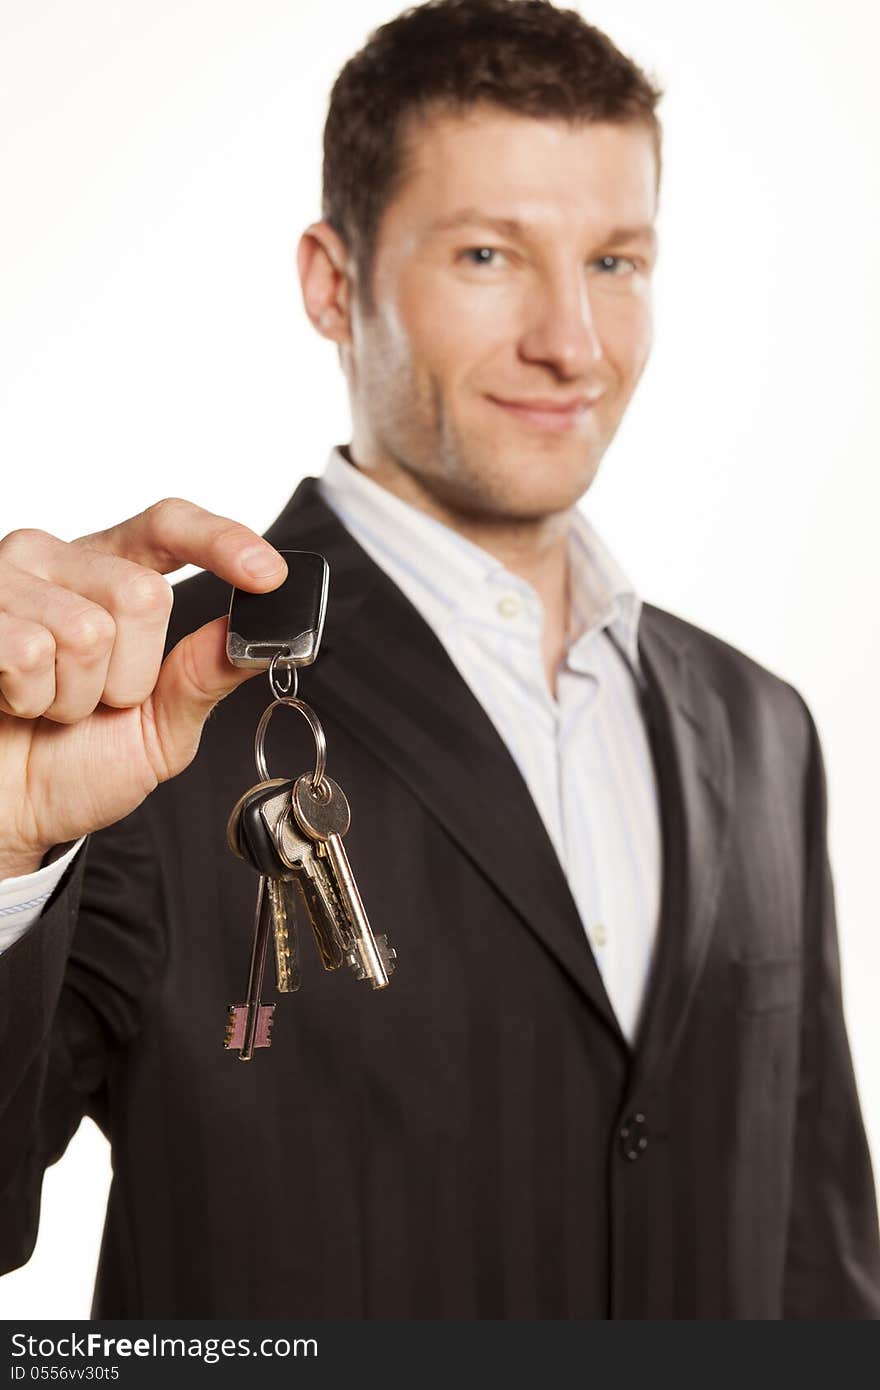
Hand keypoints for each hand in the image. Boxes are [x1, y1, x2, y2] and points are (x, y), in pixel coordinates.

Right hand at [0, 498, 287, 877]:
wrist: (5, 810)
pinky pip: (28, 650)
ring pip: (85, 630)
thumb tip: (256, 637)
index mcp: (110, 572)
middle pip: (140, 593)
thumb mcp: (159, 730)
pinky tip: (12, 702)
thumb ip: (204, 679)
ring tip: (47, 706)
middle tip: (92, 702)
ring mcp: (7, 581)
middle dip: (130, 675)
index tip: (266, 576)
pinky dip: (31, 697)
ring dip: (75, 696)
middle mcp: (58, 563)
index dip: (221, 541)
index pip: (168, 526)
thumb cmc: (72, 764)